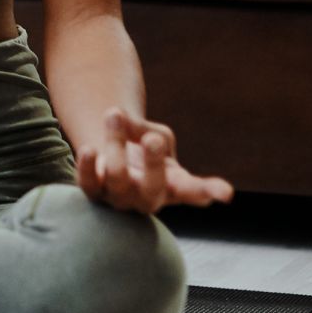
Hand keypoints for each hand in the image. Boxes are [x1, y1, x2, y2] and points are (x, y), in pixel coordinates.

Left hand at [77, 107, 234, 215]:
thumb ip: (149, 133)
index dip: (208, 192)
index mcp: (174, 185)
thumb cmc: (143, 145)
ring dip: (116, 144)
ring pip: (117, 178)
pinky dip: (86, 166)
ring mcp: (119, 198)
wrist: (112, 150)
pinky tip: (87, 149)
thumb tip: (130, 127)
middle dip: (153, 164)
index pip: (194, 192)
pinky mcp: (93, 191)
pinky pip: (87, 184)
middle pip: (153, 189)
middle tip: (153, 140)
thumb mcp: (156, 134)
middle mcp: (148, 198)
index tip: (225, 193)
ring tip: (114, 114)